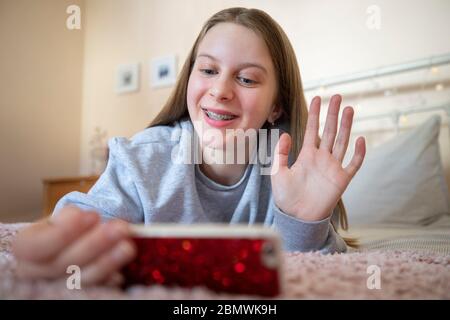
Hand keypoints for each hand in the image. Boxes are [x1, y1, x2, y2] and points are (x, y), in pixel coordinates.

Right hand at [12, 206, 135, 285]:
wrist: (77, 243)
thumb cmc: (69, 228)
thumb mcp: (66, 217)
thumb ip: (70, 218)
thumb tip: (79, 217)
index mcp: (26, 248)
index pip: (36, 246)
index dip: (64, 233)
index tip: (92, 216)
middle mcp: (35, 273)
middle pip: (61, 265)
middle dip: (94, 244)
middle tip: (120, 228)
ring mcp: (57, 286)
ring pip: (80, 281)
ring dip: (106, 263)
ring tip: (127, 246)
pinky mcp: (79, 295)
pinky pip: (94, 290)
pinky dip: (108, 280)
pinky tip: (121, 272)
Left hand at [271, 94, 365, 220]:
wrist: (297, 217)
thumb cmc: (286, 197)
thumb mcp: (278, 172)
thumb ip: (280, 153)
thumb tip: (285, 133)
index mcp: (307, 155)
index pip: (312, 130)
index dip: (315, 114)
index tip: (317, 98)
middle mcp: (321, 158)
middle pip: (329, 131)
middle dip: (333, 114)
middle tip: (337, 96)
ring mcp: (333, 168)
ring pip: (342, 142)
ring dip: (346, 126)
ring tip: (349, 109)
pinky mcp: (342, 180)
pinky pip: (353, 164)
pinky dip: (359, 153)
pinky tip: (361, 139)